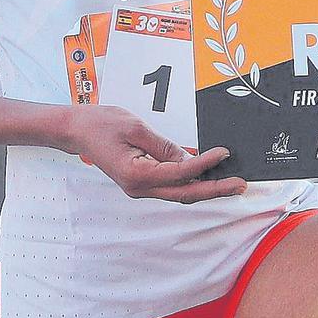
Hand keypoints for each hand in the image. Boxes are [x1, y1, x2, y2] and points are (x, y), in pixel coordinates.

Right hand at [65, 106, 247, 203]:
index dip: (205, 164)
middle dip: (215, 189)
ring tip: (231, 182)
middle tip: (241, 184)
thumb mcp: (137, 127)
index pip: (180, 173)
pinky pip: (171, 185)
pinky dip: (191, 181)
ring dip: (206, 187)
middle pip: (185, 193)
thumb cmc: (102, 125)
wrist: (77, 131)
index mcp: (136, 174)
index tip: (224, 154)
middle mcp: (139, 188)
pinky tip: (208, 175)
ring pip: (180, 192)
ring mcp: (140, 188)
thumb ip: (165, 145)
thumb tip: (191, 159)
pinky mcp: (143, 182)